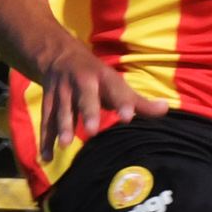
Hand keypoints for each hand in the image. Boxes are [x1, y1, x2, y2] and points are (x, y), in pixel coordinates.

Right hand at [37, 41, 167, 161]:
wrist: (58, 54)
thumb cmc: (95, 75)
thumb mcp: (115, 83)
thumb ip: (138, 101)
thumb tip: (166, 109)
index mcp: (102, 77)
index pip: (114, 89)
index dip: (122, 102)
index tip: (128, 117)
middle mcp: (81, 82)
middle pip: (84, 97)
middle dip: (87, 112)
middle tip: (90, 131)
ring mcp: (62, 90)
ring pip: (61, 108)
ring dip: (62, 126)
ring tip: (65, 145)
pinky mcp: (47, 100)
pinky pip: (46, 120)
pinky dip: (45, 138)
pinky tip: (46, 157)